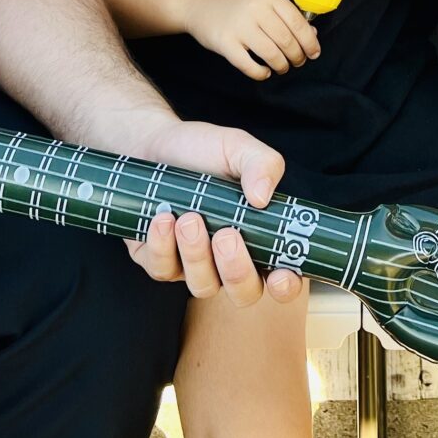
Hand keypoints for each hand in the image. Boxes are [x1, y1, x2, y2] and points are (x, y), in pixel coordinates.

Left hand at [122, 118, 302, 306]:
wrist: (152, 144)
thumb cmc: (201, 149)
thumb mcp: (238, 147)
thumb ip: (261, 164)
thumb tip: (263, 198)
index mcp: (260, 236)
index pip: (283, 276)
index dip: (286, 285)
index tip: (281, 274)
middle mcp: (229, 259)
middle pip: (244, 292)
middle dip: (237, 270)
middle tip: (226, 234)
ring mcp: (194, 266)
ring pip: (203, 285)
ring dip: (197, 255)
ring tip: (189, 217)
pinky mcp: (160, 263)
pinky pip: (164, 271)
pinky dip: (163, 247)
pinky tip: (162, 219)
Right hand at [183, 0, 320, 79]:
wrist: (198, 2)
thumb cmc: (235, 3)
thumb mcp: (261, 0)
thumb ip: (285, 15)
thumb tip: (312, 36)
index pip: (297, 22)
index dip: (309, 41)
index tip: (314, 53)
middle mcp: (255, 9)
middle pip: (286, 40)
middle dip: (297, 56)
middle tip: (298, 62)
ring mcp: (239, 26)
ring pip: (271, 54)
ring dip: (281, 66)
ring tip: (282, 67)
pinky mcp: (224, 42)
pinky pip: (249, 65)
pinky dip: (261, 73)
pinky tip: (264, 72)